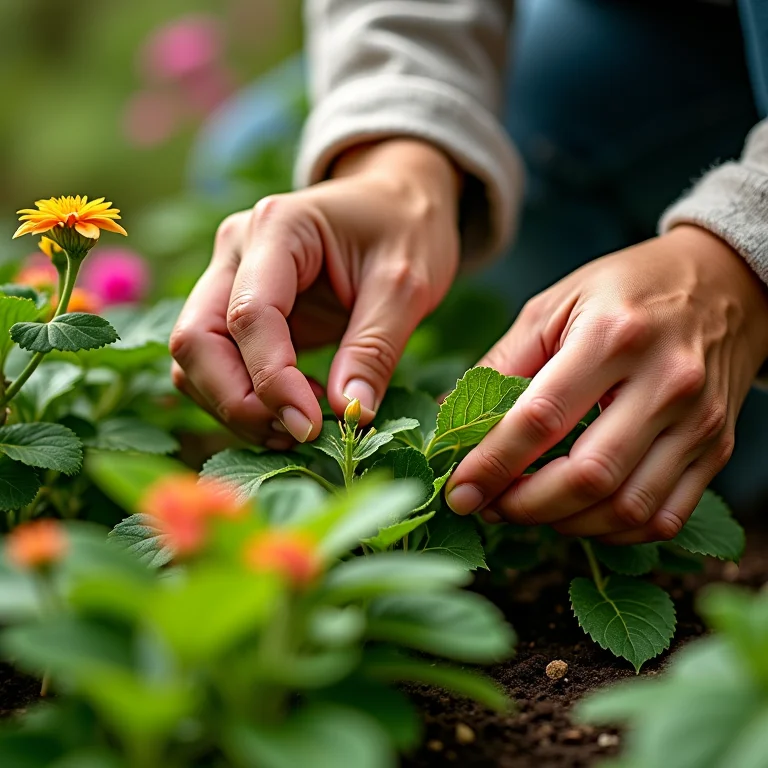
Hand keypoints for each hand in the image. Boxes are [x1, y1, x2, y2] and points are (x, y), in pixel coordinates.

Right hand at [170, 140, 459, 446]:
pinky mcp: (236, 310)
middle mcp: (237, 250)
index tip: (310, 427)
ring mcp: (229, 279)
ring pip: (194, 359)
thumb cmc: (405, 229)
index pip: (249, 314)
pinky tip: (295, 410)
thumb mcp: (407, 284)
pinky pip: (216, 365)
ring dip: (235, 407)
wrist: (395, 202)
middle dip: (237, 401)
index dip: (272, 380)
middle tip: (300, 434)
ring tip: (302, 428)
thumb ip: (375, 348)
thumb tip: (349, 413)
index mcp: (278, 227)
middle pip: (196, 339)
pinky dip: (243, 399)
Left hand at [445, 226, 767, 543]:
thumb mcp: (552, 306)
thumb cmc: (623, 292)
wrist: (722, 282)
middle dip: (525, 506)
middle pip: (588, 476)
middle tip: (490, 506)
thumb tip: (453, 424)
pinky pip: (664, 517)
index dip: (492, 464)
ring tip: (528, 510)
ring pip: (627, 508)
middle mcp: (664, 381)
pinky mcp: (716, 447)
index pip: (542, 419)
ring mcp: (698, 420)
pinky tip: (579, 515)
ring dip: (565, 524)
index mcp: (613, 335)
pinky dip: (612, 532)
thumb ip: (501, 365)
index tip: (459, 491)